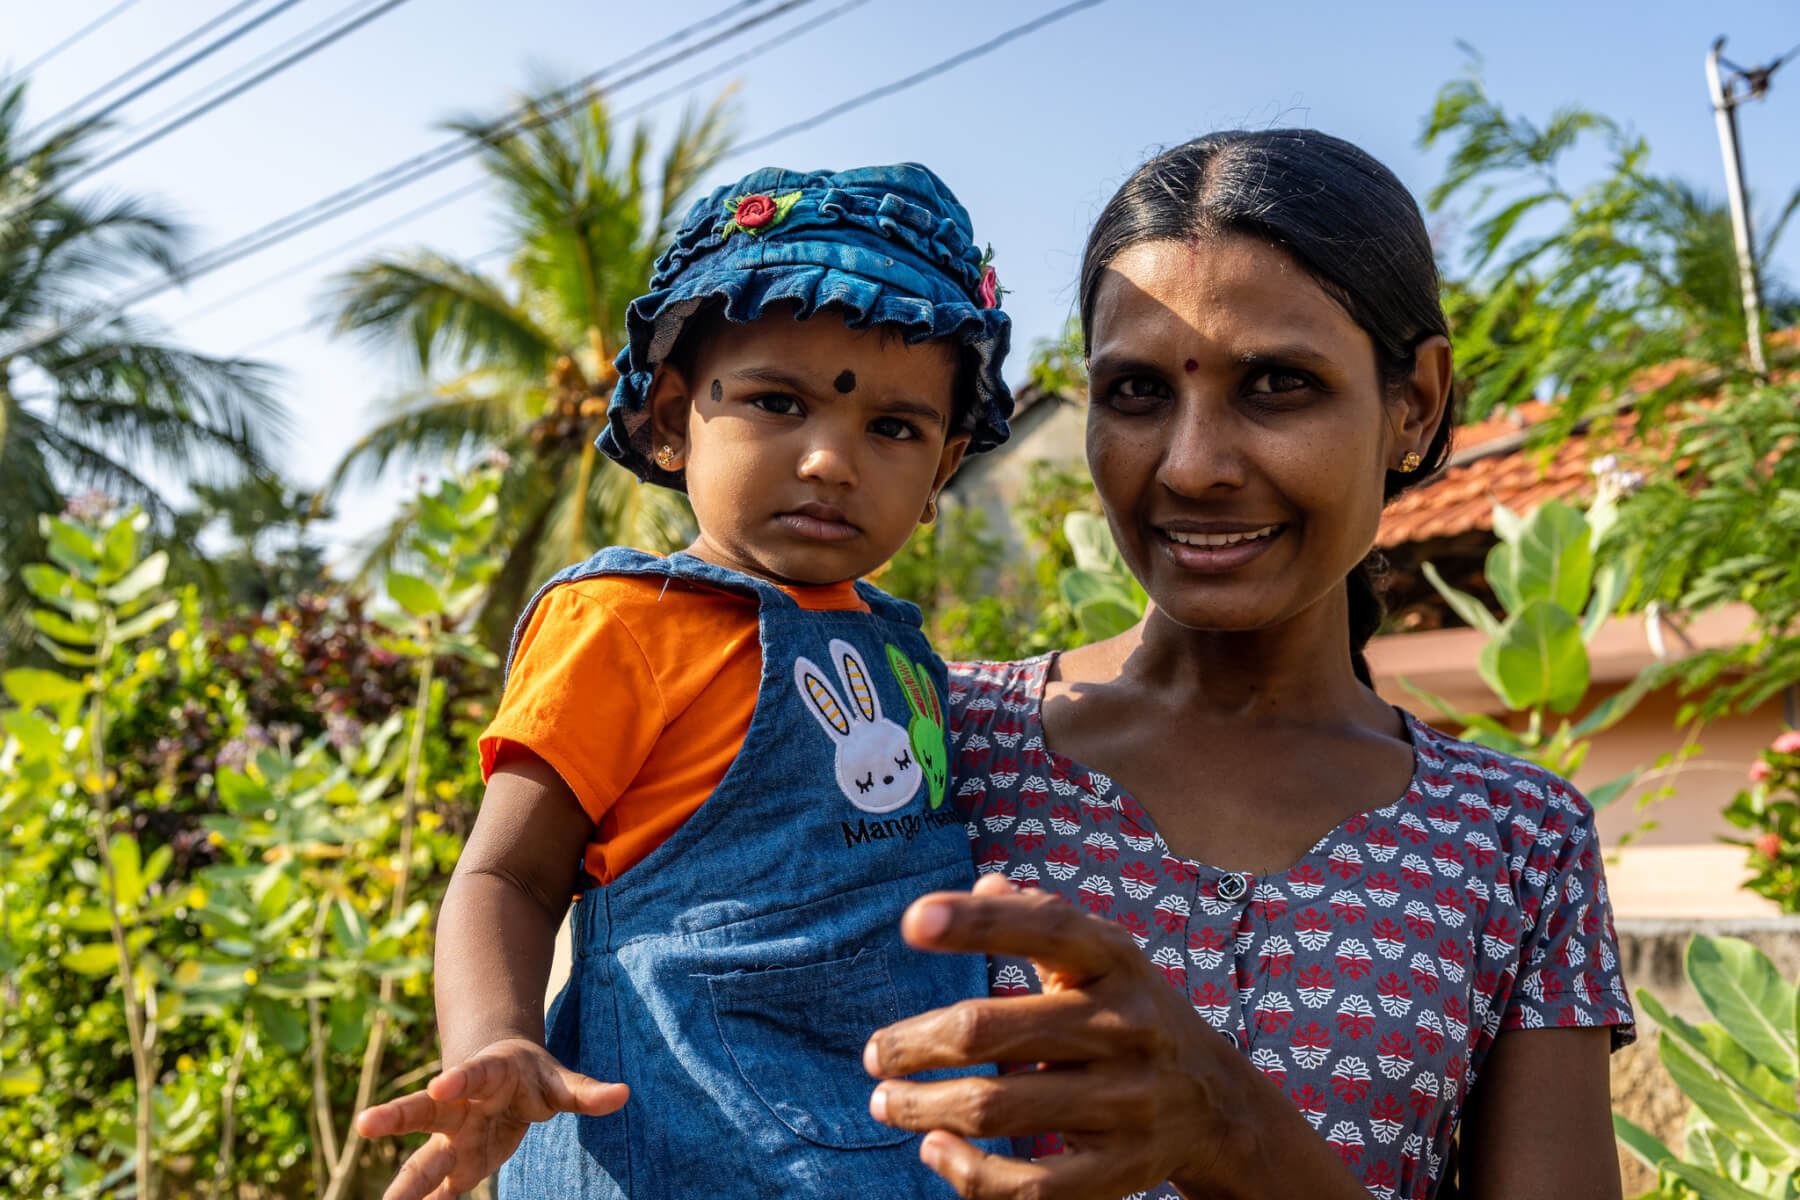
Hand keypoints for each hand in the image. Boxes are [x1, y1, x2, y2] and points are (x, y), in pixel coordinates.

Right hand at [354, 1037, 628, 1199]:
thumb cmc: (531, 1075)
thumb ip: (585, 1091)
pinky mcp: (454, 1165)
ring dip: (403, 1182)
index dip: (460, 1078)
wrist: (498, 1074)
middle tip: (366, 1123)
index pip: (473, 1075)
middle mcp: (458, 1106)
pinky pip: (436, 1188)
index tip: (443, 1082)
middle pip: (424, 1110)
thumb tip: (622, 1094)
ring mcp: (451, 1138)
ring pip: (422, 1157)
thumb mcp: (560, 1080)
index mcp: (486, 1075)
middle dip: (396, 1116)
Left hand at [863, 873, 1263, 1199]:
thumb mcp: (1101, 955)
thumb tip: (984, 885)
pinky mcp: (1121, 1169)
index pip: (1044, 927)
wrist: (1215, 1103)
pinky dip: (967, 1172)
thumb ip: (1040, 916)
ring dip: (922, 1106)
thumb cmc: (1127, 1012)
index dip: (976, 922)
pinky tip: (934, 1148)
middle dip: (915, 1043)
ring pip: (995, 1108)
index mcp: (1116, 960)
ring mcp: (1127, 1102)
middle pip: (989, 1030)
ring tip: (887, 1099)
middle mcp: (1125, 1026)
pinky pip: (1029, 1185)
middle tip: (875, 1053)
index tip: (911, 922)